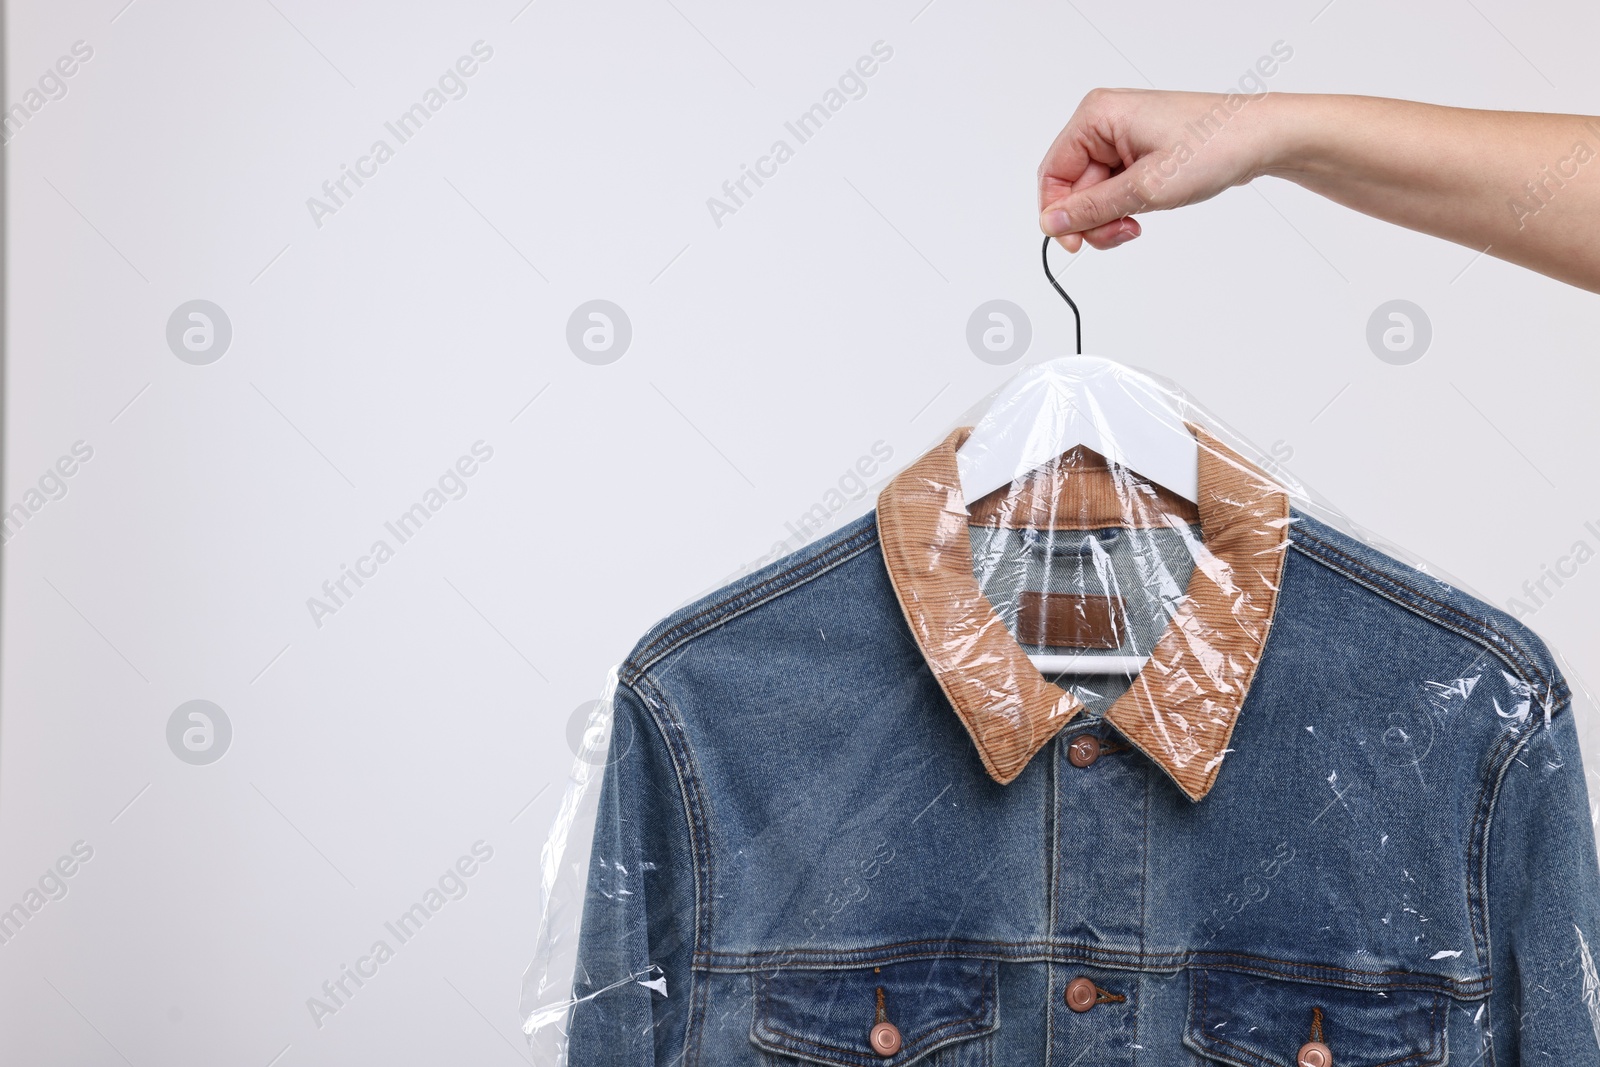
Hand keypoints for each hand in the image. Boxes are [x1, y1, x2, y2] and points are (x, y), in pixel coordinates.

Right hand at [1038, 88, 1278, 251]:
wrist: (1262, 138)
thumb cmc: (1214, 145)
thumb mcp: (1145, 187)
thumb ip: (1092, 209)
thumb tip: (1052, 224)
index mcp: (1097, 115)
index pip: (1052, 173)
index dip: (1058, 214)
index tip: (1074, 244)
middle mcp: (1105, 120)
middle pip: (1073, 185)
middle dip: (1093, 218)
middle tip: (1122, 233)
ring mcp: (1122, 135)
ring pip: (1094, 191)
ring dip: (1110, 216)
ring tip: (1138, 223)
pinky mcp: (1139, 149)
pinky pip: (1114, 186)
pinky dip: (1124, 206)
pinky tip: (1145, 211)